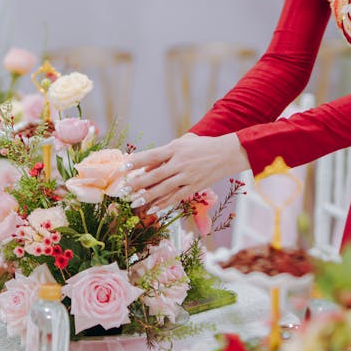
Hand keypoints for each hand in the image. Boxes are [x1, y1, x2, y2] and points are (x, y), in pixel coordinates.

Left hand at [126, 134, 249, 212]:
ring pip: (163, 189)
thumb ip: (166, 152)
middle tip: (123, 191)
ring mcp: (187, 176)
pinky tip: (152, 209)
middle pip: (155, 175)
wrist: (227, 154)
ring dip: (147, 197)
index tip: (123, 167)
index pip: (152, 155)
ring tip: (133, 203)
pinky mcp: (194, 186)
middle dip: (137, 184)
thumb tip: (146, 164)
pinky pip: (176, 197)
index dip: (136, 162)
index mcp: (176, 148)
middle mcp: (180, 162)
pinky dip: (163, 203)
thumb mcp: (184, 142)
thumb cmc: (202, 145)